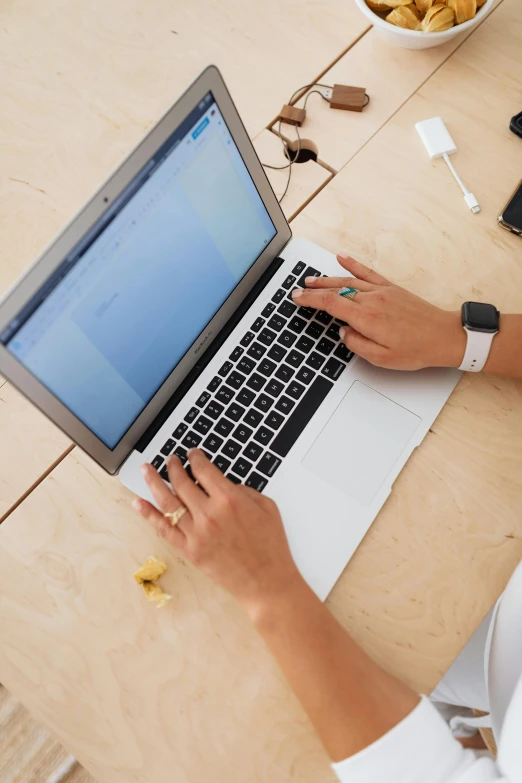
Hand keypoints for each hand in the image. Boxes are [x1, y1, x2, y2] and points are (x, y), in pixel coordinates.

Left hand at [133, 451, 301, 615]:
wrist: (267, 582)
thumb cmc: (271, 546)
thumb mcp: (266, 506)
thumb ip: (243, 490)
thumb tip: (222, 483)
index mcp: (230, 499)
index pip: (203, 470)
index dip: (195, 458)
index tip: (192, 454)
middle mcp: (209, 513)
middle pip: (182, 482)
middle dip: (173, 466)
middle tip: (170, 459)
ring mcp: (196, 533)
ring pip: (168, 502)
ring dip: (154, 482)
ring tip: (146, 470)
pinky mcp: (189, 551)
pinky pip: (164, 529)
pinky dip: (149, 514)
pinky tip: (139, 503)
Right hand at [292, 253, 465, 370]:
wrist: (444, 336)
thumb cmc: (416, 349)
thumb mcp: (381, 358)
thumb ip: (356, 344)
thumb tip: (343, 331)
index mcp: (366, 317)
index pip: (330, 304)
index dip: (310, 300)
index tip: (296, 299)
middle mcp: (371, 300)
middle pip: (335, 290)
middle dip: (313, 290)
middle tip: (297, 290)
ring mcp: (381, 291)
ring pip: (347, 280)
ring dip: (327, 278)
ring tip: (310, 279)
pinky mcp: (391, 288)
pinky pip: (368, 272)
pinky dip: (353, 264)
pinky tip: (342, 258)